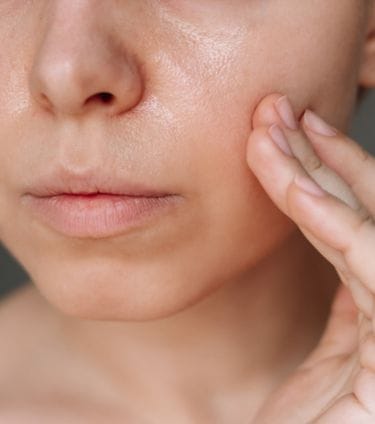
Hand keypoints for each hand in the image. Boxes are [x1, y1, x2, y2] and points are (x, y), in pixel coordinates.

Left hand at [247, 94, 374, 422]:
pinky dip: (323, 215)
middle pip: (363, 210)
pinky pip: (364, 259)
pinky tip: (288, 180)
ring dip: (317, 168)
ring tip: (276, 124)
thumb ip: (342, 318)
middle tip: (277, 110)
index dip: (322, 178)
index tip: (284, 138)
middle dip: (319, 155)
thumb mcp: (329, 377)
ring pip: (364, 220)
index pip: (354, 228)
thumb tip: (327, 255)